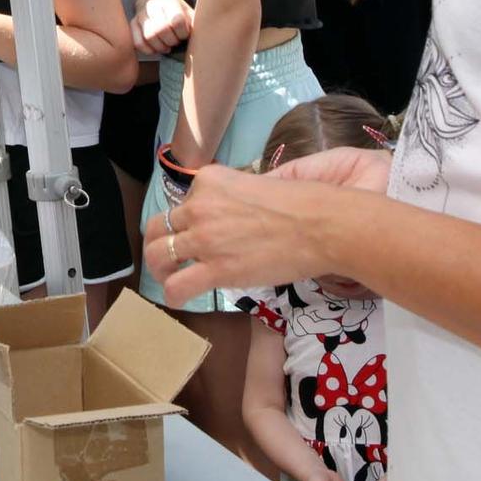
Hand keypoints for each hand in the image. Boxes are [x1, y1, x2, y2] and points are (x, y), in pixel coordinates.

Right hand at [131, 0, 193, 54]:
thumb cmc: (175, 9)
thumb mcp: (187, 10)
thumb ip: (194, 22)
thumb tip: (201, 38)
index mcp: (169, 2)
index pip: (176, 20)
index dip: (182, 32)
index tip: (185, 34)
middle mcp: (152, 7)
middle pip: (161, 30)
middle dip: (172, 41)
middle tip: (176, 41)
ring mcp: (140, 15)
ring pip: (149, 37)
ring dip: (161, 47)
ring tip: (167, 46)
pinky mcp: (132, 25)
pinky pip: (138, 42)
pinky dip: (148, 50)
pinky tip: (156, 48)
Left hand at [144, 160, 382, 305]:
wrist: (322, 226)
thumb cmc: (302, 206)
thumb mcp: (257, 184)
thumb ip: (234, 196)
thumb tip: (232, 211)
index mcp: (209, 180)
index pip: (184, 201)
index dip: (190, 219)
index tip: (202, 231)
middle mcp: (199, 205)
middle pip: (159, 225)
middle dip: (158, 242)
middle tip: (168, 257)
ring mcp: (204, 237)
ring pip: (158, 254)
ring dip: (159, 269)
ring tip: (168, 278)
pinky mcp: (215, 268)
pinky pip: (177, 285)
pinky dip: (172, 295)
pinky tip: (179, 299)